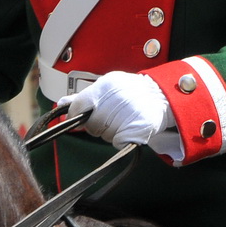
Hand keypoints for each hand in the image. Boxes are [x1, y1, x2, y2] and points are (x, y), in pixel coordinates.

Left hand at [59, 71, 175, 152]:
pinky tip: (128, 130)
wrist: (164, 96)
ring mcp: (129, 113)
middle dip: (95, 125)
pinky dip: (121, 140)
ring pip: (103, 134)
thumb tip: (61, 103)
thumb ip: (85, 96)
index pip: (79, 105)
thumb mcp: (109, 86)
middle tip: (108, 119)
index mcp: (108, 84)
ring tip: (122, 121)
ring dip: (109, 132)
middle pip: (91, 123)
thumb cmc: (132, 91)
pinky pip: (117, 142)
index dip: (75, 115)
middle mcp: (118, 97)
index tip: (79, 118)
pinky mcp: (138, 129)